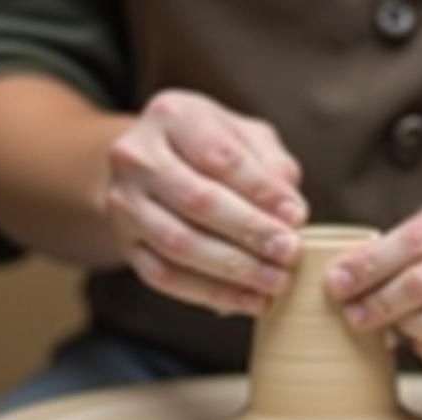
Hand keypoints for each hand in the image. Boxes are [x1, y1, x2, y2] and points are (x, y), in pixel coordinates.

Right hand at [104, 90, 306, 315]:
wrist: (152, 165)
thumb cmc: (212, 148)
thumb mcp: (246, 137)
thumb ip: (272, 166)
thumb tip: (290, 212)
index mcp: (172, 116)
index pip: (219, 156)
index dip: (261, 190)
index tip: (297, 216)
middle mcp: (137, 157)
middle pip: (197, 200)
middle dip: (250, 232)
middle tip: (289, 253)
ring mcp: (124, 203)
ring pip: (178, 243)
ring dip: (233, 269)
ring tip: (275, 281)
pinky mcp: (125, 244)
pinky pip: (164, 277)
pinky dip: (210, 293)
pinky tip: (249, 301)